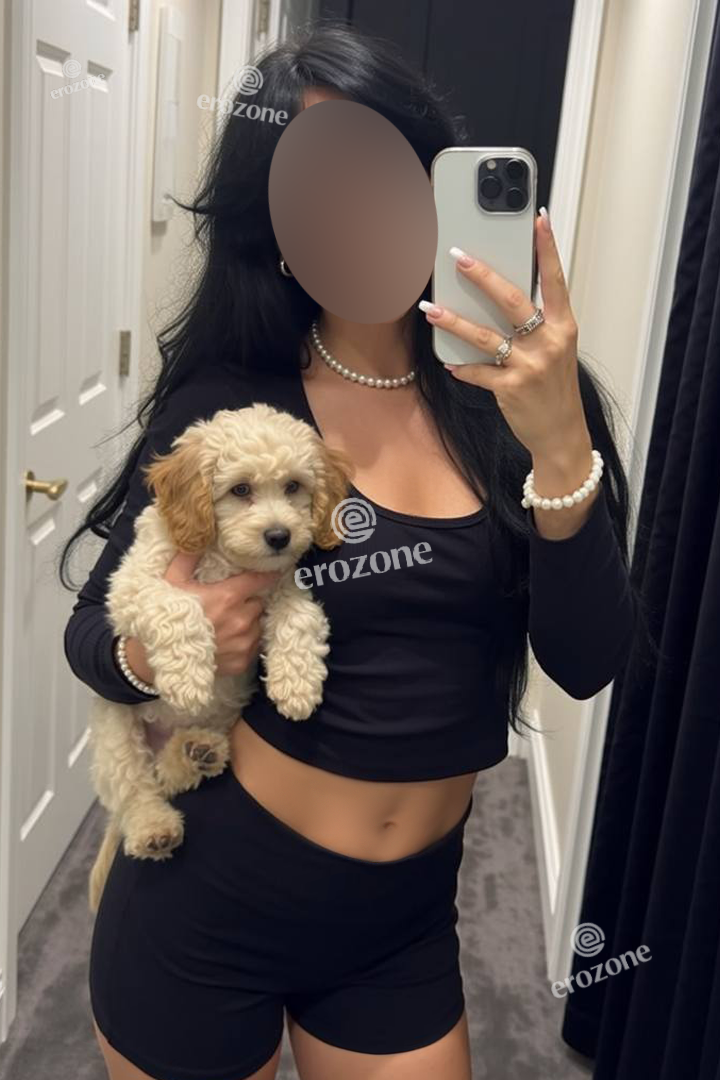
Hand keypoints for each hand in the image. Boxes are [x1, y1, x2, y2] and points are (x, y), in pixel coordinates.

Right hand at [158, 552, 280, 676]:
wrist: (161, 658)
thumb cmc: (167, 617)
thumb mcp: (172, 582)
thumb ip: (187, 558)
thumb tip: (195, 538)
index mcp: (228, 597)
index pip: (260, 580)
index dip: (266, 575)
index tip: (272, 572)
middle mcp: (241, 619)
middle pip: (257, 603)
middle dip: (248, 602)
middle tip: (229, 604)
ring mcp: (243, 642)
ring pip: (257, 625)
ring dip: (247, 623)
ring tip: (226, 625)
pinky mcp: (242, 661)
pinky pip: (252, 647)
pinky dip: (243, 643)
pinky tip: (226, 642)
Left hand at [420, 208, 589, 460]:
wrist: (562, 433)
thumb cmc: (555, 387)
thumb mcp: (556, 350)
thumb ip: (536, 324)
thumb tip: (499, 297)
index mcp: (563, 326)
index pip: (555, 280)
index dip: (547, 249)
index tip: (539, 219)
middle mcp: (548, 342)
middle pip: (511, 300)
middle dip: (483, 276)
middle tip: (458, 257)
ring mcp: (529, 365)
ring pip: (485, 336)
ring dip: (454, 321)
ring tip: (430, 309)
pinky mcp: (511, 388)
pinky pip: (478, 372)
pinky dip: (461, 366)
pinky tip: (447, 361)